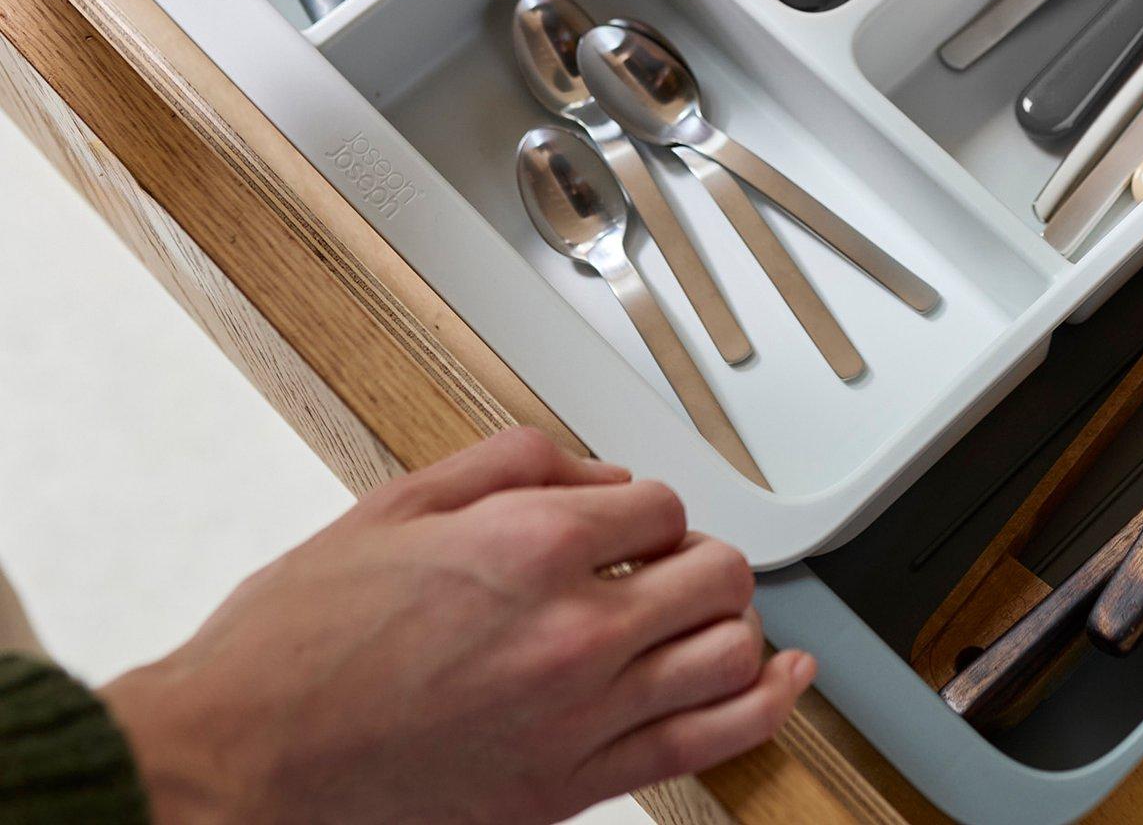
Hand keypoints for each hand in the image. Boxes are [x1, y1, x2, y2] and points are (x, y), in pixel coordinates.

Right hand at [103, 429, 813, 823]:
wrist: (245, 756)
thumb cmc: (304, 636)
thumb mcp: (400, 501)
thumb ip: (513, 462)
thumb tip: (594, 469)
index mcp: (529, 544)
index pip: (656, 503)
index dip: (644, 502)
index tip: (624, 516)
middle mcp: (573, 631)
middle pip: (714, 570)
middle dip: (698, 552)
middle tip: (666, 558)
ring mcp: (580, 718)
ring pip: (729, 653)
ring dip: (732, 619)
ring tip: (706, 609)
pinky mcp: (571, 789)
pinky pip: (710, 746)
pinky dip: (766, 707)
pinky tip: (787, 677)